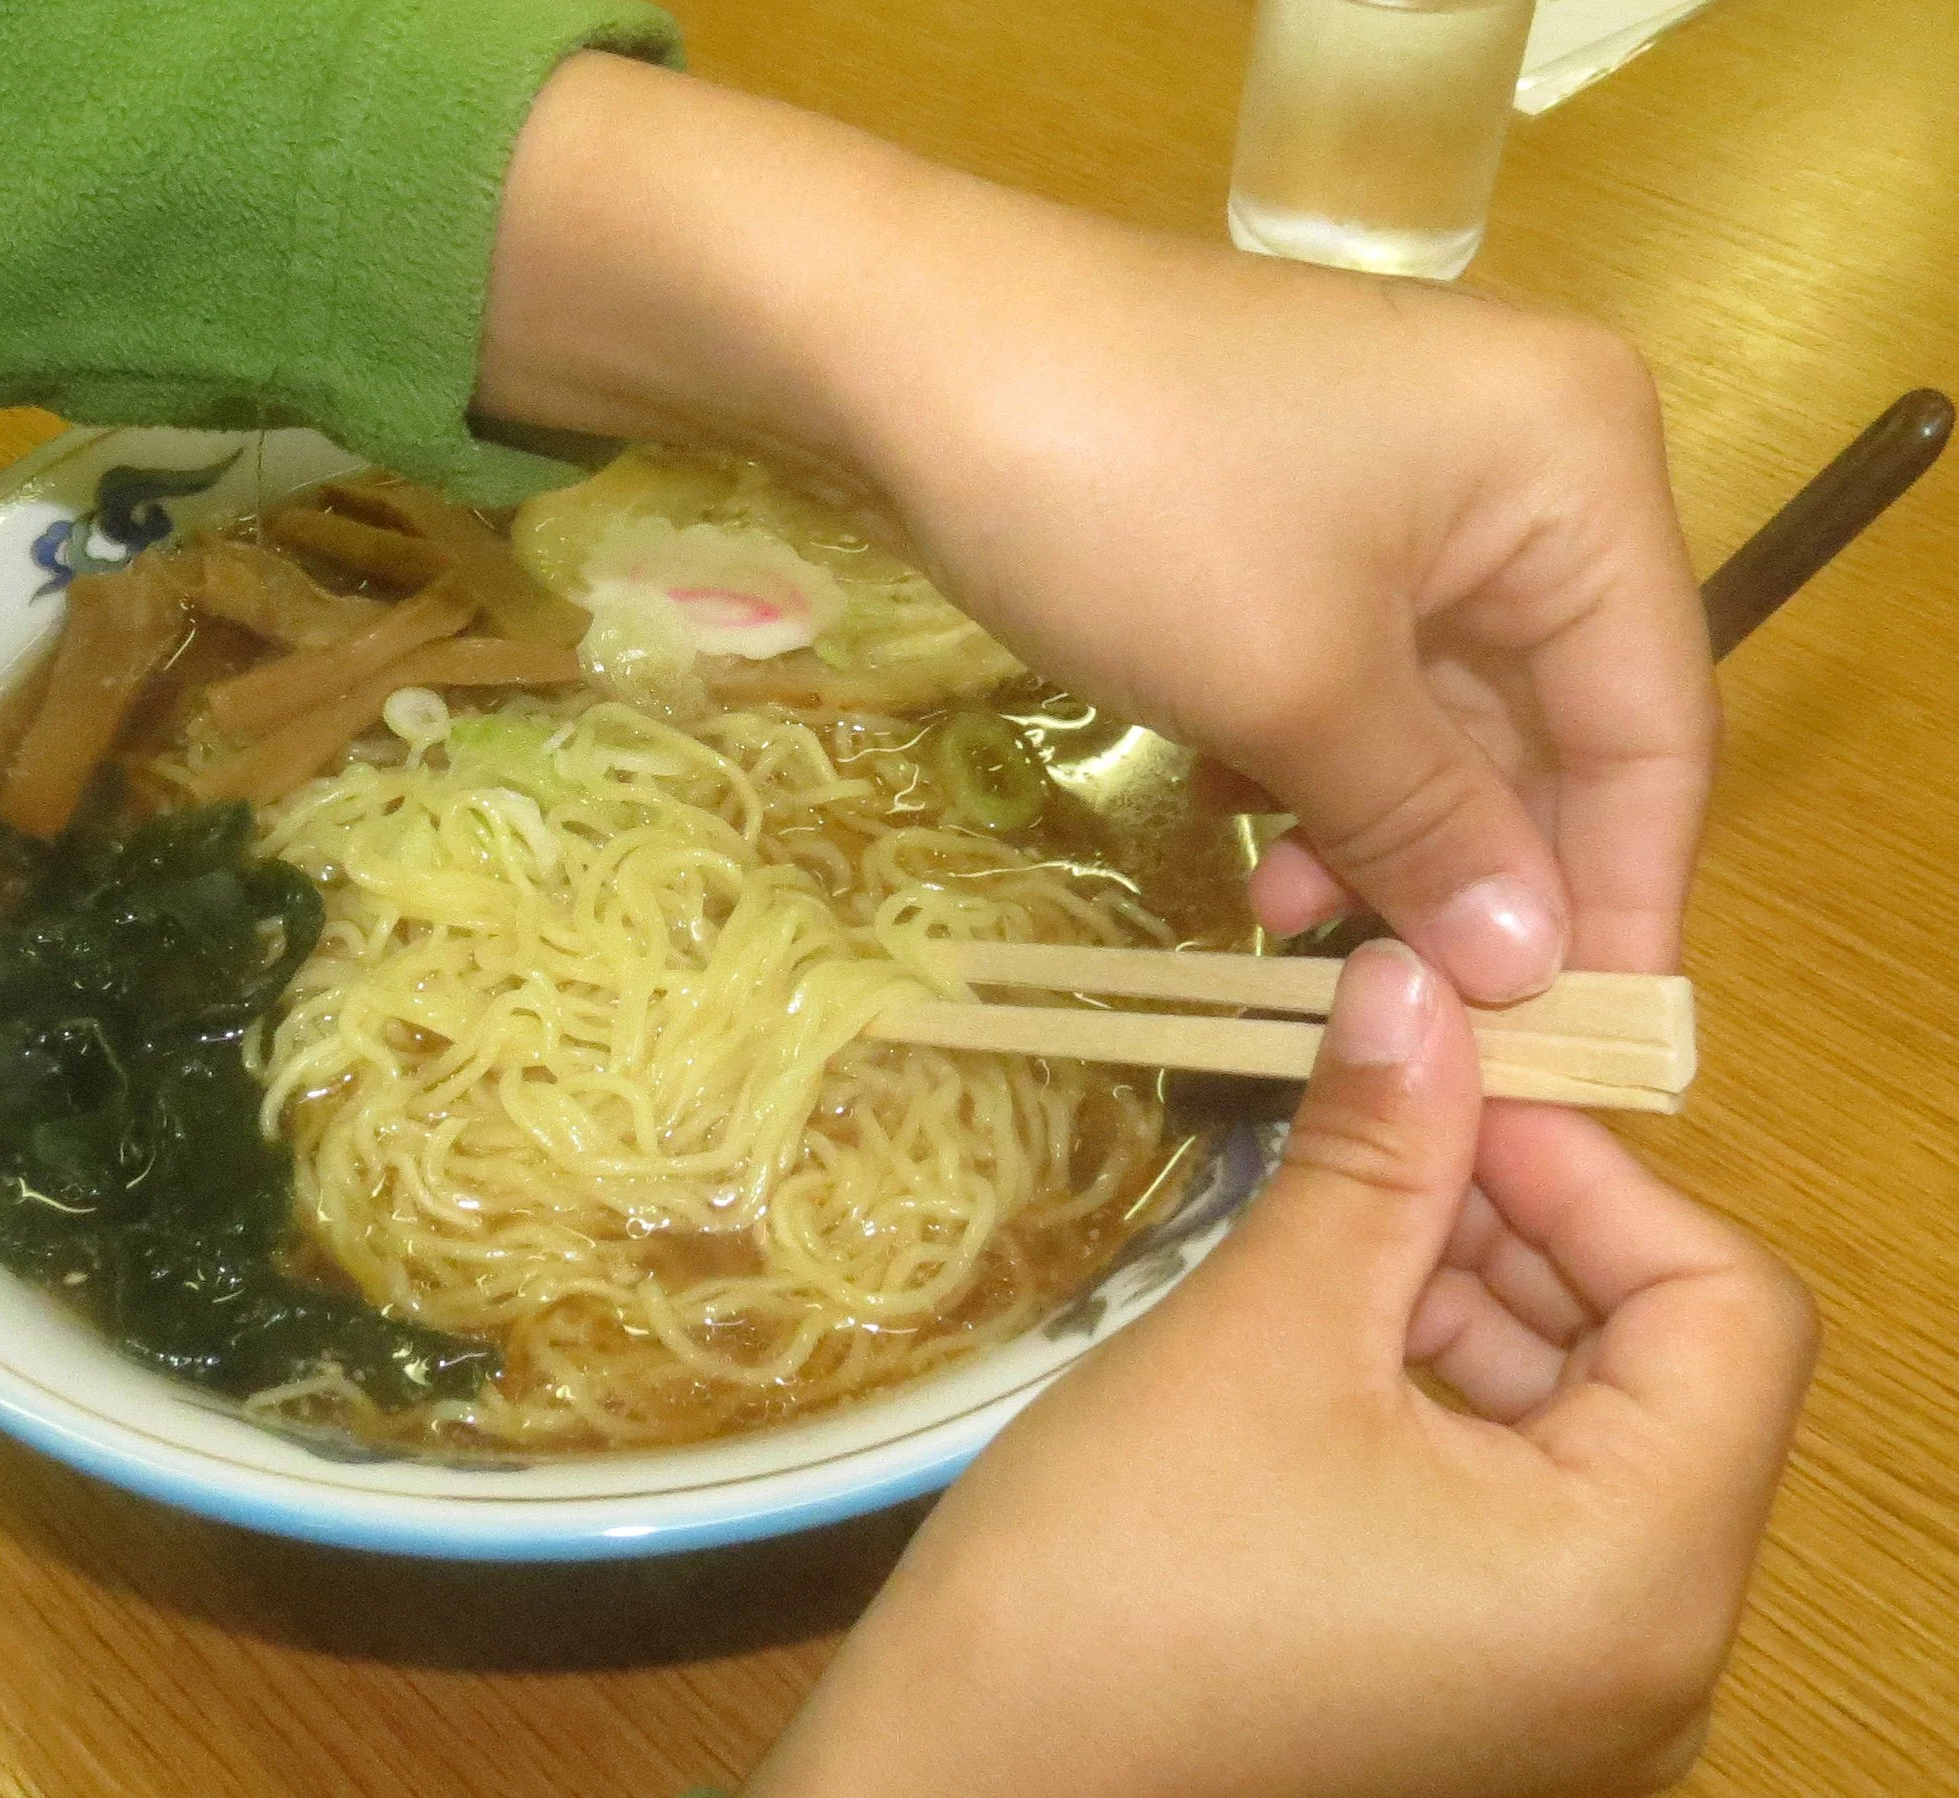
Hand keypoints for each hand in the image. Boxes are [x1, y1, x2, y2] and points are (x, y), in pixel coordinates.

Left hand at [480, 55, 1718, 995]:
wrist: (904, 338)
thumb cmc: (1127, 502)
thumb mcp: (1292, 687)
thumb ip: (1429, 829)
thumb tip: (1533, 967)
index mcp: (1579, 467)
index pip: (1653, 722)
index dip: (1623, 898)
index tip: (1583, 1051)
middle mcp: (1530, 456)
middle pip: (1554, 717)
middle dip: (1479, 869)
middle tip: (1421, 1014)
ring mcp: (1411, 471)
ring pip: (1443, 704)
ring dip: (1381, 828)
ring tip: (1293, 921)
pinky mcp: (1304, 497)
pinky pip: (1356, 662)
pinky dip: (1317, 759)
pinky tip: (1255, 840)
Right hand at [741, 941, 1815, 1797]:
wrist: (966, 1792)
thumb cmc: (1111, 1578)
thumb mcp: (1260, 1333)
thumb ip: (1375, 1148)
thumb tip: (1416, 976)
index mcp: (1637, 1580)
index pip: (1726, 1310)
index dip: (1595, 1170)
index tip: (1450, 1090)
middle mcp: (1651, 1664)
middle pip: (1669, 1378)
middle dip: (1527, 1231)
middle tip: (1383, 1136)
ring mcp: (1570, 1704)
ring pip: (1589, 1442)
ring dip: (1478, 1308)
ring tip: (1333, 1235)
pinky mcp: (1485, 1712)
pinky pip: (1524, 1522)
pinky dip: (1448, 1407)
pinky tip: (1325, 1344)